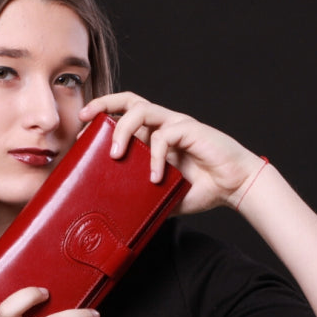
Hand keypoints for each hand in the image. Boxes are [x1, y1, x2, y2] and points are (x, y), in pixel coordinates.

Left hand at [79, 92, 264, 213]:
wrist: (234, 186)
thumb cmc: (203, 188)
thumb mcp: (163, 196)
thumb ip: (144, 198)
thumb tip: (119, 217)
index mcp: (155, 136)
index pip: (124, 115)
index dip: (102, 117)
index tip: (81, 132)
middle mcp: (164, 125)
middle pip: (130, 100)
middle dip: (104, 103)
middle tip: (84, 118)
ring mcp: (176, 125)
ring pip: (142, 110)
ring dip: (123, 129)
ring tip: (115, 154)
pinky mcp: (190, 129)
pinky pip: (164, 136)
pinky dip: (155, 156)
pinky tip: (156, 177)